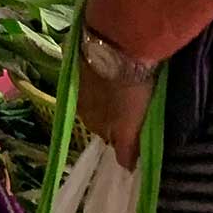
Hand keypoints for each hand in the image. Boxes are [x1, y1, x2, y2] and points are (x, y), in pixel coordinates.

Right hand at [77, 55, 155, 170]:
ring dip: (106, 91)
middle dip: (111, 111)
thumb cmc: (127, 90)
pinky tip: (113, 66)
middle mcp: (80, 102)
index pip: (105, 133)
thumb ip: (126, 147)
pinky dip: (101, 72)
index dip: (120, 130)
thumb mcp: (130, 124)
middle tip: (131, 104)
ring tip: (123, 84)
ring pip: (95, 92)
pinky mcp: (81, 55)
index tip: (133, 123)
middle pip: (98, 112)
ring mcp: (79, 77)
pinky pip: (92, 71)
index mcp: (90, 121)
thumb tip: (125, 167)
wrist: (117, 44)